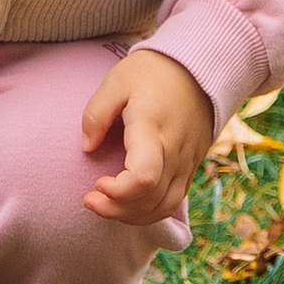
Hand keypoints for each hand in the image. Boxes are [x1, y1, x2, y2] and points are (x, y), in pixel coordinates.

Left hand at [79, 46, 214, 222]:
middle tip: (90, 199)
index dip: (118, 192)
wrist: (197, 68)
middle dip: (115, 209)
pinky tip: (128, 205)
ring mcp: (186, 162)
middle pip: (150, 199)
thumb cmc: (152, 72)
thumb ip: (96, 114)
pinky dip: (149, 211)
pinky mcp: (191, 167)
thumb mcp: (116, 80)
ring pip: (164, 207)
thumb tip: (87, 148)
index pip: (143, 177)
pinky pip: (173, 201)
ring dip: (132, 215)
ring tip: (105, 205)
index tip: (97, 182)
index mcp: (152, 127)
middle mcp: (174, 150)